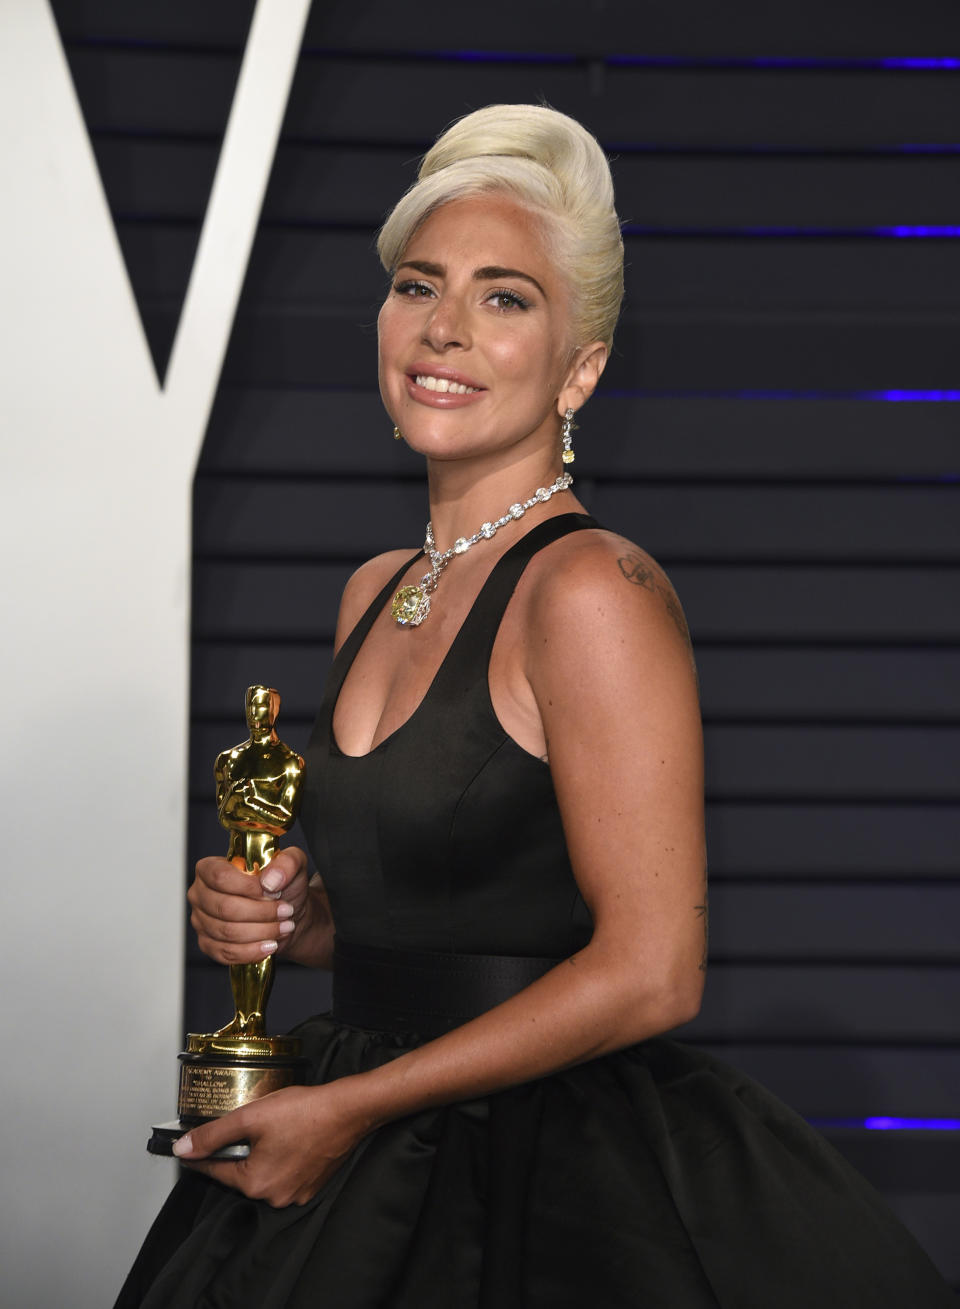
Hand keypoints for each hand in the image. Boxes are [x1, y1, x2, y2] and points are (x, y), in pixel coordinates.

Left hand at [172, 1082, 366, 1206]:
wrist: (348, 1110)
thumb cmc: (305, 1111)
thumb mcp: (250, 1116)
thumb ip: (213, 1134)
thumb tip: (183, 1149)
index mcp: (255, 1183)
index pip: (216, 1170)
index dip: (201, 1155)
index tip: (189, 1150)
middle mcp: (274, 1197)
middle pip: (241, 1173)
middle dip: (239, 1150)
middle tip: (247, 1125)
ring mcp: (295, 1194)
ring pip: (264, 1174)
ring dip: (261, 1155)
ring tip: (273, 1128)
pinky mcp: (311, 1186)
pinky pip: (285, 1175)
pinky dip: (281, 1159)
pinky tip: (289, 1137)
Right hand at [188, 847, 312, 964]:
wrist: (286, 914)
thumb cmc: (283, 885)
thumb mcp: (293, 863)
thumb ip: (287, 863)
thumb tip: (270, 880)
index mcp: (210, 868)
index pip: (220, 877)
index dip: (249, 887)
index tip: (274, 892)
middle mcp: (200, 894)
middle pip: (224, 908)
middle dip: (261, 912)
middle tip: (285, 911)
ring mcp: (201, 921)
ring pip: (227, 932)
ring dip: (261, 932)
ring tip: (284, 927)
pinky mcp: (208, 945)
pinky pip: (226, 953)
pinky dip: (252, 951)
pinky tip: (270, 945)